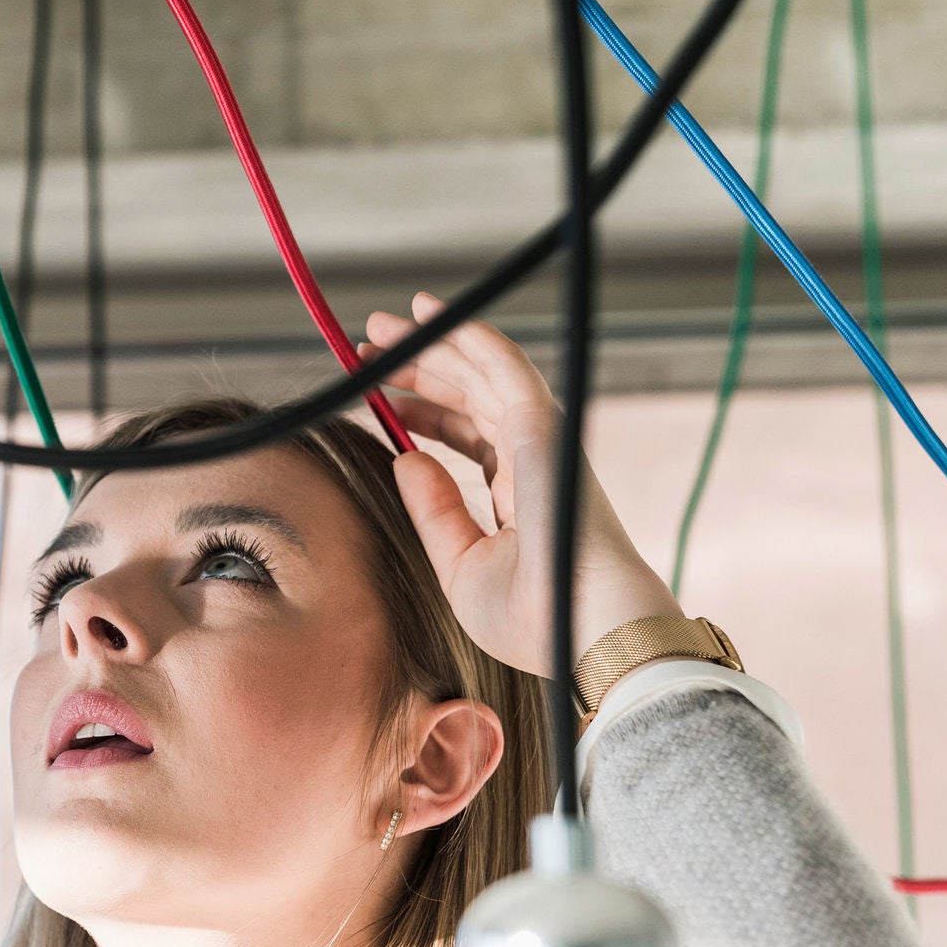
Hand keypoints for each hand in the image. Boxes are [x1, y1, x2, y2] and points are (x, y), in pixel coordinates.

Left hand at [360, 292, 682, 677]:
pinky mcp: (544, 427)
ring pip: (483, 371)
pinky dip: (469, 336)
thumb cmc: (530, 617)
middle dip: (420, 365)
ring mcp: (542, 440)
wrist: (576, 630)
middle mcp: (532, 458)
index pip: (467, 433)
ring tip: (381, 325)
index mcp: (517, 492)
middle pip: (471, 394)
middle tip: (369, 344)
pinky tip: (432, 315)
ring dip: (434, 340)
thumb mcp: (459, 563)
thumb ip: (434, 509)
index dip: (424, 409)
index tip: (379, 395)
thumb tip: (405, 457)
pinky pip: (505, 366)